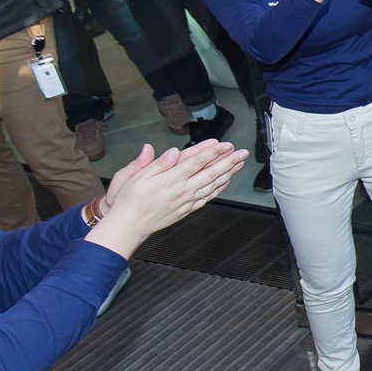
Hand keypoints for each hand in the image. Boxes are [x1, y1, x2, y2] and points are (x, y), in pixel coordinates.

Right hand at [87, 141, 248, 256]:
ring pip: (212, 185)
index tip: (226, 144)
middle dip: (228, 161)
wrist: (128, 226)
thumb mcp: (137, 176)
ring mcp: (186, 201)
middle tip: (242, 152)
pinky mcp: (186, 210)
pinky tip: (225, 183)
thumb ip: (158, 163)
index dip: (213, 152)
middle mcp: (182, 190)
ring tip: (239, 164)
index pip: (197, 161)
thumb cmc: (130, 201)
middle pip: (211, 173)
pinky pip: (206, 198)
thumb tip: (173, 152)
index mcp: (171, 179)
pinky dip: (218, 189)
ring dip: (228, 174)